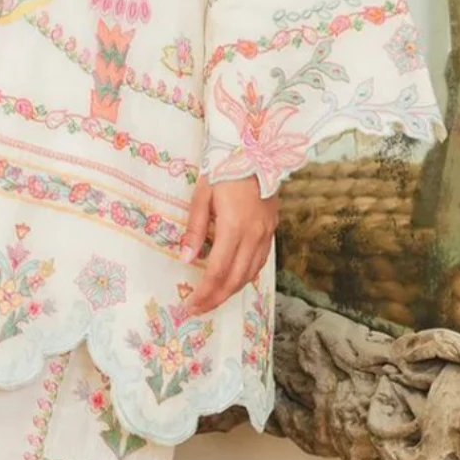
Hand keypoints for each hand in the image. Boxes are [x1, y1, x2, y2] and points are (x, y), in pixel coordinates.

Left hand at [175, 174, 277, 318]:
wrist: (257, 150)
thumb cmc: (224, 169)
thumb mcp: (202, 196)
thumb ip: (195, 229)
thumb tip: (186, 259)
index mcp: (234, 226)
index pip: (218, 270)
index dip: (204, 292)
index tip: (191, 305)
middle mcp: (254, 234)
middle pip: (235, 278)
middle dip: (216, 298)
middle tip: (199, 309)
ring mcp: (266, 233)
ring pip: (250, 273)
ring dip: (231, 291)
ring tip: (213, 300)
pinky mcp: (272, 229)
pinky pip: (260, 262)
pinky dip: (246, 276)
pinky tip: (234, 281)